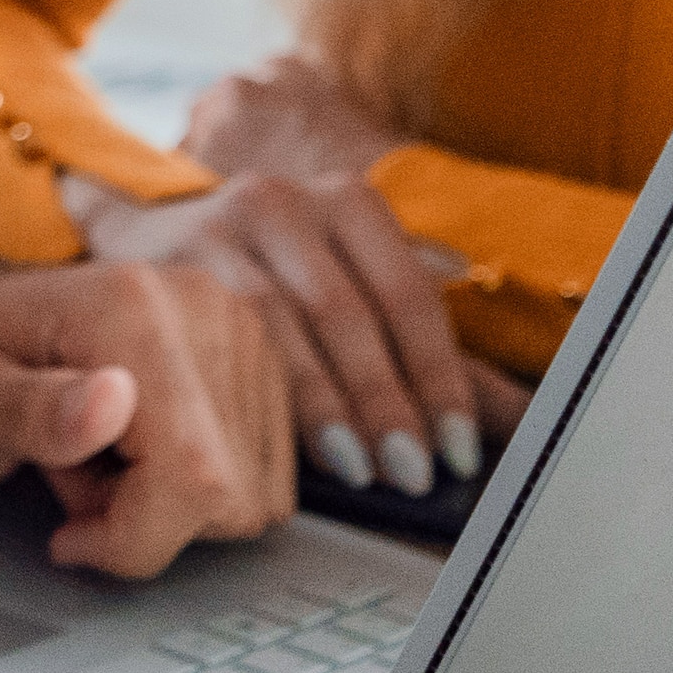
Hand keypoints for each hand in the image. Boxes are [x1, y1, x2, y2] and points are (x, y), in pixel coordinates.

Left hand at [0, 257, 294, 579]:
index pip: (194, 475)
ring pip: (253, 494)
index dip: (134, 536)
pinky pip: (259, 474)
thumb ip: (29, 409)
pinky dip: (195, 486)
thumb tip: (113, 404)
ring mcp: (238, 330)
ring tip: (93, 457)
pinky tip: (129, 451)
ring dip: (169, 503)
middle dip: (145, 517)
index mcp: (130, 306)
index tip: (68, 537)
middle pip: (231, 494)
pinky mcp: (252, 361)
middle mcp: (203, 306)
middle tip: (67, 476)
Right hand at [71, 68, 515, 498]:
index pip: (409, 294)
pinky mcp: (162, 262)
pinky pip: (220, 338)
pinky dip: (258, 396)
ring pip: (284, 325)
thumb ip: (431, 354)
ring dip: (327, 408)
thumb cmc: (273, 281)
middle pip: (349, 311)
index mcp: (347, 202)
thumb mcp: (354, 293)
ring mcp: (217, 227)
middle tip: (412, 472)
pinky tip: (281, 443)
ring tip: (363, 471)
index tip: (458, 449)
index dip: (440, 377)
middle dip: (386, 401)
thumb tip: (526, 420)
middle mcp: (283, 200)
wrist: (147, 243)